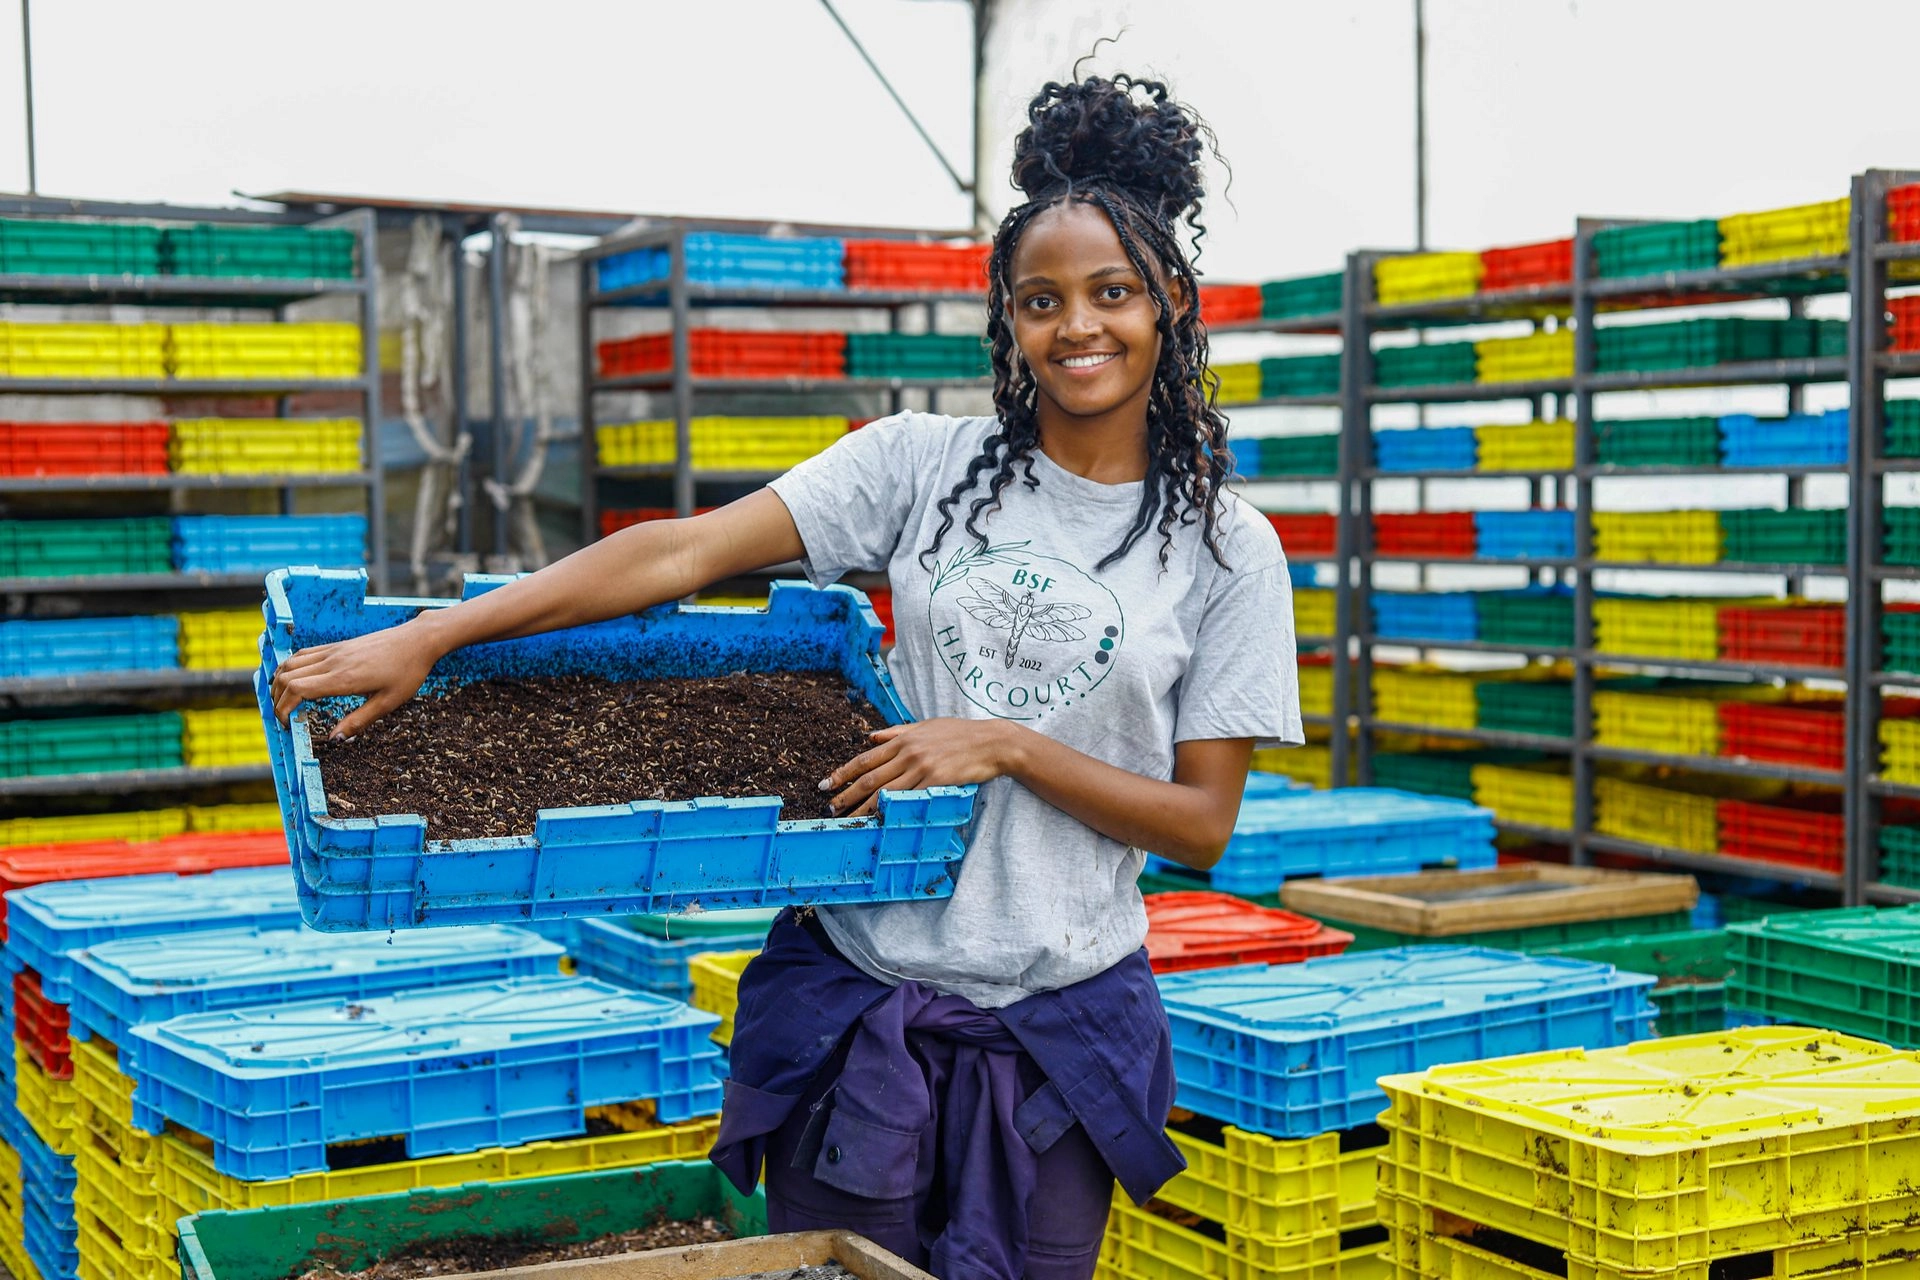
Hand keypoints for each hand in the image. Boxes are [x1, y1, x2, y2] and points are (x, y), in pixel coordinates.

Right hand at [268, 621, 441, 738]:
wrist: (418, 640)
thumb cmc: (407, 672)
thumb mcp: (388, 703)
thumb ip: (359, 721)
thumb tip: (335, 739)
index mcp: (343, 679)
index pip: (297, 690)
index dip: (284, 709)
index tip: (287, 725)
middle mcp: (333, 662)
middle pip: (287, 677)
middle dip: (277, 699)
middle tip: (283, 718)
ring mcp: (334, 651)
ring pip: (291, 663)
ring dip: (279, 683)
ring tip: (283, 702)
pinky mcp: (338, 646)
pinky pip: (304, 654)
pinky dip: (290, 668)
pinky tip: (294, 680)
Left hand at [824, 718, 1023, 816]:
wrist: (991, 742)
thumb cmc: (960, 733)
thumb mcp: (926, 725)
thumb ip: (897, 732)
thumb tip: (871, 736)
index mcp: (904, 739)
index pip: (865, 758)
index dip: (843, 773)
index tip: (826, 784)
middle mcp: (909, 753)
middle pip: (870, 778)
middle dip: (847, 795)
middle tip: (831, 809)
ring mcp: (922, 768)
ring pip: (886, 792)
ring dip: (864, 809)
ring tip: (849, 821)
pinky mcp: (936, 782)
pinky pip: (909, 799)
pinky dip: (893, 810)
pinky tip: (881, 820)